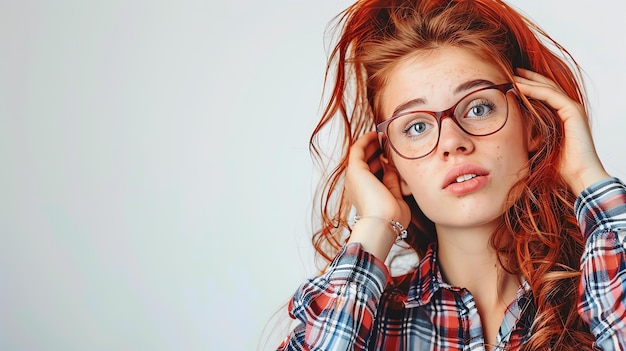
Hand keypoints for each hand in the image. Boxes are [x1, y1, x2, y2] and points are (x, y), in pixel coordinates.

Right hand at [344, 131, 410, 258]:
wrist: (383, 223)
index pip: (372, 172)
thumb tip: (391, 169)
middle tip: (388, 139)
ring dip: (371, 143)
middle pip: (365, 161)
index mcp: (366, 192)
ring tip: (383, 134)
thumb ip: (392, 182)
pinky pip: (358, 149)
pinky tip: (376, 134)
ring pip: (361, 154)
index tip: (392, 151)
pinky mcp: (355, 170)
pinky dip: (366, 140)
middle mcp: (357, 184)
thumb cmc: (392, 217)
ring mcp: (354, 177)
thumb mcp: (395, 196)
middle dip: (376, 149)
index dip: (381, 159)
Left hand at [514, 69, 608, 194]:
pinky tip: (519, 86)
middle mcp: (569, 110)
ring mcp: (572, 109)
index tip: (511, 82)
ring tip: (512, 75)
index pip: (544, 95)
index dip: (528, 86)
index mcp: (562, 116)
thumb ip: (528, 133)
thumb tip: (508, 130)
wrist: (577, 175)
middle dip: (528, 78)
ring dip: (528, 81)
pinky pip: (550, 95)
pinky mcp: (573, 111)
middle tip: (511, 71)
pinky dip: (533, 89)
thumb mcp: (538, 144)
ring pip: (547, 88)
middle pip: (546, 87)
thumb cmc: (558, 165)